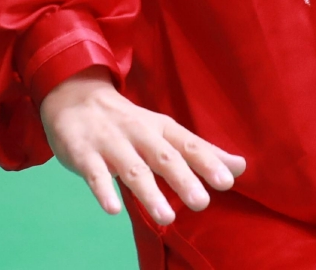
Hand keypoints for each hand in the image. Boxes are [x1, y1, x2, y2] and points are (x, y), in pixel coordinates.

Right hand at [40, 69, 245, 225]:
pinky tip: (113, 209)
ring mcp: (111, 143)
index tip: (227, 181)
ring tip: (166, 218)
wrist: (74, 97)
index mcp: (161, 129)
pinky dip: (103, 191)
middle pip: (163, 156)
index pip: (188, 145)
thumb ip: (200, 152)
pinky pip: (94, 174)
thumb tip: (240, 166)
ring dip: (149, 193)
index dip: (207, 162)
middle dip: (183, 179)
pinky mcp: (83, 154)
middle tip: (202, 203)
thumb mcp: (165, 131)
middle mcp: (139, 134)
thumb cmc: (129, 122)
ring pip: (132, 168)